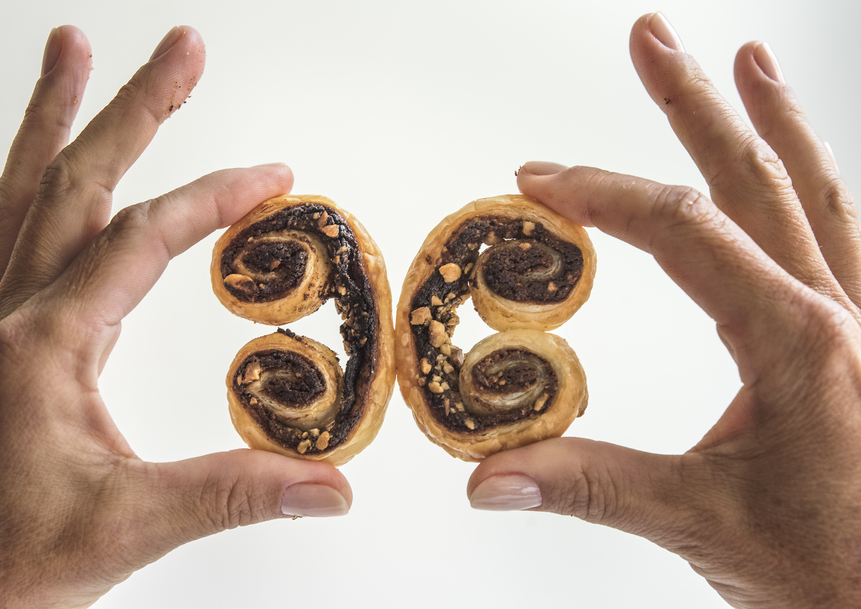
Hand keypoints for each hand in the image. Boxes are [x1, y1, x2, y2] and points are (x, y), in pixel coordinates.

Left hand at [0, 26, 350, 607]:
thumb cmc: (8, 563)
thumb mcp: (129, 527)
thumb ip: (234, 494)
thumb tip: (331, 486)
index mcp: (42, 346)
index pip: (139, 239)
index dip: (212, 199)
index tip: (273, 176)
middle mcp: (13, 319)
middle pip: (72, 182)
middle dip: (131, 106)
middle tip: (179, 44)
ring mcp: (2, 325)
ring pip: (26, 196)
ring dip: (57, 119)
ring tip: (75, 51)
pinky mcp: (9, 343)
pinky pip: (21, 235)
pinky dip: (43, 182)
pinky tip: (60, 166)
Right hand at [468, 12, 860, 607]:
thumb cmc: (832, 572)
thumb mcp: (702, 523)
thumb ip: (590, 487)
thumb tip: (488, 478)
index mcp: (798, 340)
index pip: (682, 232)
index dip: (601, 195)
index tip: (538, 180)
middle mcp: (840, 314)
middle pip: (754, 181)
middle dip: (693, 103)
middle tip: (653, 36)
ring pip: (816, 195)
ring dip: (773, 123)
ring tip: (746, 62)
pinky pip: (844, 238)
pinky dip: (816, 184)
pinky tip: (799, 164)